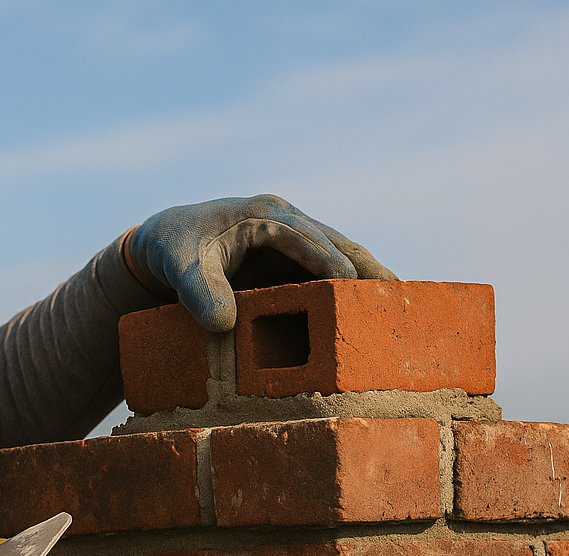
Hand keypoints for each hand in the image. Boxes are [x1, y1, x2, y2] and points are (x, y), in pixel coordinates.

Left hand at [124, 194, 396, 332]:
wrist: (162, 247)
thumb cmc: (172, 248)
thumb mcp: (179, 265)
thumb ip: (197, 290)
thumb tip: (224, 324)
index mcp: (271, 215)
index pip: (315, 243)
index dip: (338, 272)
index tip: (359, 301)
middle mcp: (292, 225)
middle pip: (346, 250)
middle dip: (374, 279)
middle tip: (407, 312)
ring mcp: (297, 246)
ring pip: (347, 265)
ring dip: (373, 290)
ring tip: (407, 322)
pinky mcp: (296, 267)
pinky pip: (332, 281)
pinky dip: (354, 300)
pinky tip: (373, 328)